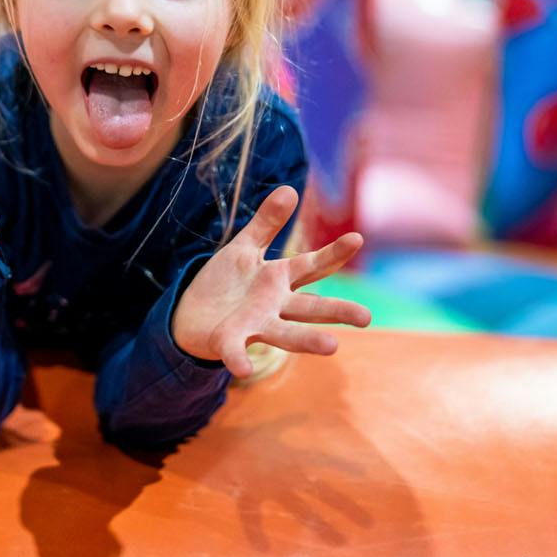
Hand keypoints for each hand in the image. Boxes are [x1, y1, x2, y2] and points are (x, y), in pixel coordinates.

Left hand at [171, 186, 368, 376]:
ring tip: (332, 346)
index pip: (311, 265)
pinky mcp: (228, 341)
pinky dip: (239, 358)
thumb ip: (267, 223)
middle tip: (366, 317)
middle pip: (310, 308)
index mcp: (279, 279)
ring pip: (285, 334)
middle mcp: (274, 306)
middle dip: (337, 310)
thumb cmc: (225, 282)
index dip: (333, 253)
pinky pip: (236, 351)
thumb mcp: (244, 248)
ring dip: (307, 341)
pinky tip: (244, 368)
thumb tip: (290, 189)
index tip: (356, 239)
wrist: (190, 315)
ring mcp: (254, 325)